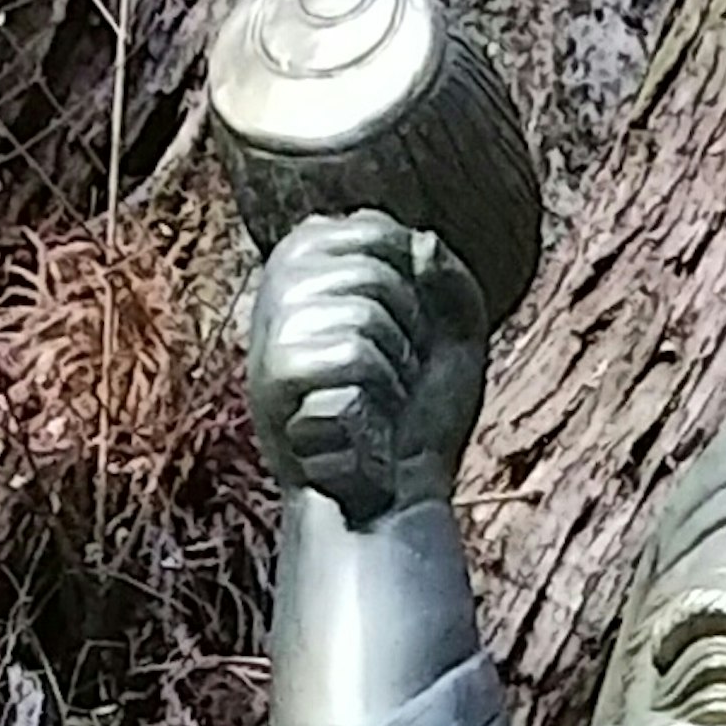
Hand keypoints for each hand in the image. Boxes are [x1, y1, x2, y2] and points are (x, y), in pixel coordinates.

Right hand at [247, 213, 491, 519]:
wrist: (397, 497)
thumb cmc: (419, 415)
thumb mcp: (453, 333)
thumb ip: (447, 274)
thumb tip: (419, 240)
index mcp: (313, 261)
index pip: (376, 229)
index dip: (415, 286)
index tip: (406, 333)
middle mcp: (280, 284)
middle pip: (374, 269)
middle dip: (407, 331)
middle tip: (391, 377)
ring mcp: (272, 328)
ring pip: (364, 313)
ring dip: (393, 369)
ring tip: (375, 402)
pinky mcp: (273, 375)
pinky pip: (352, 357)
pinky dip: (377, 398)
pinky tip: (359, 424)